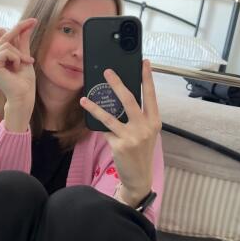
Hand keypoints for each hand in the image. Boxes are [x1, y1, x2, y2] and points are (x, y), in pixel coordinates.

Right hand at [0, 18, 36, 106]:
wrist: (23, 95)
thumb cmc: (24, 81)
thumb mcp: (24, 56)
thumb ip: (22, 42)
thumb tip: (25, 27)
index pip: (4, 35)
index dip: (18, 27)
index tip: (33, 20)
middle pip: (5, 36)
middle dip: (20, 34)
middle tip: (32, 36)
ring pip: (7, 44)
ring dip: (18, 55)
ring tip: (20, 66)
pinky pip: (6, 51)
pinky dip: (15, 59)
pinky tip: (15, 69)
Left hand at [79, 59, 161, 199]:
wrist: (139, 177)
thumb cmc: (141, 152)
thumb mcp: (146, 133)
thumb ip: (139, 117)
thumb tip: (121, 98)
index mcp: (155, 121)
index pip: (151, 96)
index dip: (148, 78)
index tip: (145, 63)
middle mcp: (145, 127)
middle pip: (129, 100)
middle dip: (117, 83)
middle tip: (108, 72)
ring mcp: (132, 136)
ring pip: (110, 116)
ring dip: (95, 106)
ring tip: (85, 98)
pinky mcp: (119, 145)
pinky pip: (104, 130)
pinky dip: (97, 124)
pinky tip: (89, 117)